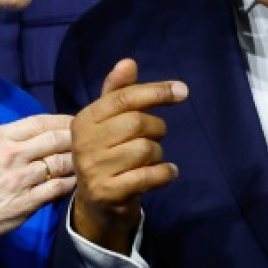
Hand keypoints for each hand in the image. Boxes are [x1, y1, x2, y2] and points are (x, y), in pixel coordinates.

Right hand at [0, 114, 75, 253]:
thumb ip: (5, 142)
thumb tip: (36, 137)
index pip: (39, 121)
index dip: (63, 120)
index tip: (76, 123)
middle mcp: (9, 154)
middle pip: (55, 138)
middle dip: (77, 137)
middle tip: (91, 141)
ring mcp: (18, 179)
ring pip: (62, 162)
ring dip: (78, 161)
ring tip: (88, 162)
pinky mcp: (25, 202)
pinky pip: (59, 188)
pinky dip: (72, 184)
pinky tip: (77, 183)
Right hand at [72, 59, 187, 254]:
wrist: (97, 204)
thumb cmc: (108, 154)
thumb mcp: (109, 122)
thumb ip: (119, 92)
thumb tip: (128, 62)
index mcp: (85, 119)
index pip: (124, 98)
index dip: (155, 91)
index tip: (182, 90)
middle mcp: (84, 142)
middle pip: (138, 122)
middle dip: (157, 129)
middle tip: (154, 138)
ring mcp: (94, 169)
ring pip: (146, 149)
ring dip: (158, 154)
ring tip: (149, 160)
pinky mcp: (108, 192)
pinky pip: (149, 175)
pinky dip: (165, 173)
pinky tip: (166, 173)